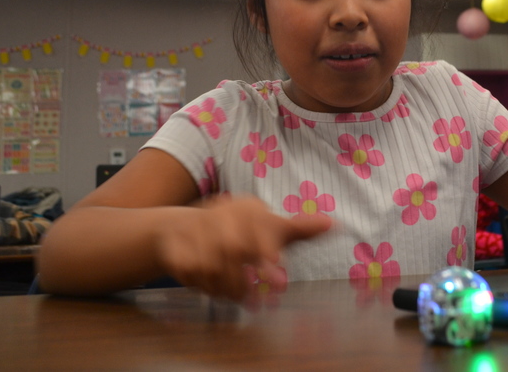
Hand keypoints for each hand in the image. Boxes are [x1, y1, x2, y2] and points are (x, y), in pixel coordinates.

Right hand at [154, 195, 329, 300]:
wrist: (185, 228)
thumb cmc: (239, 229)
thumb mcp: (272, 228)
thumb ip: (299, 230)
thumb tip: (333, 224)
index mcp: (249, 207)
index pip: (259, 228)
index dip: (266, 252)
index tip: (277, 276)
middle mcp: (222, 211)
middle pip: (233, 250)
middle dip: (242, 280)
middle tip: (251, 299)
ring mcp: (195, 225)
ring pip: (211, 265)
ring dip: (223, 287)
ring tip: (232, 293)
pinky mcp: (174, 244)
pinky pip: (189, 271)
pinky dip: (200, 284)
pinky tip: (207, 284)